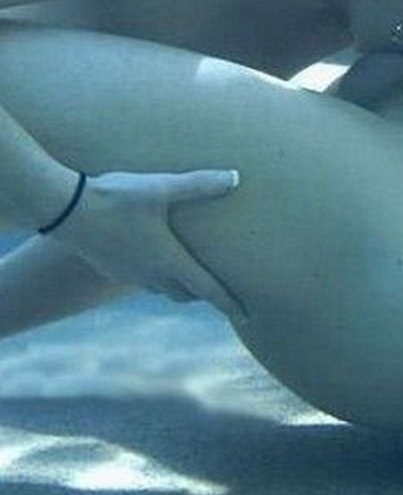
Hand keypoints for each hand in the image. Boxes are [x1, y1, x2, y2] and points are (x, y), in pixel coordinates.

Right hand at [50, 169, 244, 321]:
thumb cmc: (116, 199)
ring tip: (193, 274)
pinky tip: (157, 258)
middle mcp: (150, 274)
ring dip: (180, 285)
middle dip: (205, 294)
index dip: (229, 302)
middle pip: (186, 294)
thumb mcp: (161, 188)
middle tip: (223, 290)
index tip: (248, 316)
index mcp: (168, 261)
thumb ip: (198, 185)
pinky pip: (142, 280)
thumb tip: (235, 178)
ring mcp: (129, 273)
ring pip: (162, 289)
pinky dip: (158, 276)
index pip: (207, 289)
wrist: (63, 209)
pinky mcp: (112, 267)